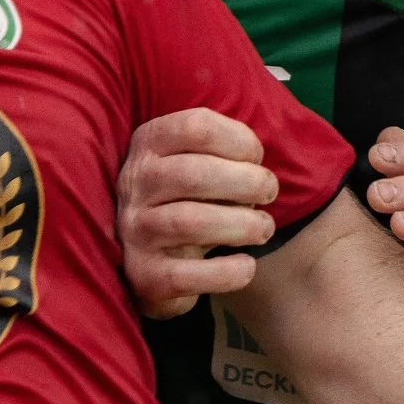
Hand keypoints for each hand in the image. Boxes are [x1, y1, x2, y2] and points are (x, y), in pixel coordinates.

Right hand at [117, 108, 278, 318]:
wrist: (154, 257)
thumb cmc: (192, 198)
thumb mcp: (200, 162)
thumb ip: (227, 153)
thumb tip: (264, 170)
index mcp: (150, 143)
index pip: (196, 127)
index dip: (239, 141)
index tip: (257, 158)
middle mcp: (134, 183)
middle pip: (193, 174)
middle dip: (246, 182)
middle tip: (270, 193)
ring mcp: (133, 229)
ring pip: (188, 222)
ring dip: (241, 225)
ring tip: (264, 229)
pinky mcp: (142, 274)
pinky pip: (182, 276)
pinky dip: (223, 273)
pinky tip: (246, 267)